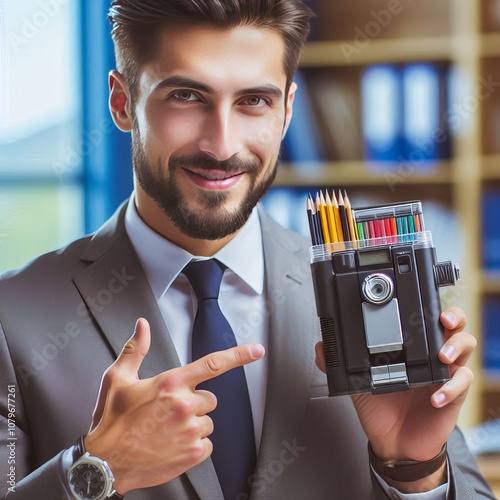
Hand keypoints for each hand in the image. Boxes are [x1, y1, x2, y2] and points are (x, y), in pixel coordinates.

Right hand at [84, 318, 264, 494]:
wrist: (105, 462)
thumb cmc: (112, 420)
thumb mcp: (118, 378)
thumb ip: (136, 349)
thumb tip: (143, 326)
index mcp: (171, 383)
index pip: (213, 364)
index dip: (239, 356)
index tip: (257, 351)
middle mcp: (185, 405)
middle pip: (209, 399)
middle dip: (194, 403)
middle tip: (169, 411)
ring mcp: (190, 431)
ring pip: (208, 421)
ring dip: (193, 424)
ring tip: (167, 429)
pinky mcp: (192, 453)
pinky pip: (206, 444)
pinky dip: (194, 445)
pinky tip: (172, 444)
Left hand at [315, 306, 474, 463]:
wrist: (392, 439)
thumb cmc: (380, 406)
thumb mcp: (357, 381)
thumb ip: (338, 363)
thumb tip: (321, 347)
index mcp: (411, 348)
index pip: (425, 319)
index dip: (428, 307)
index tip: (418, 301)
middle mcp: (430, 356)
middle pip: (454, 326)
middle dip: (452, 318)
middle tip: (442, 321)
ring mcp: (444, 374)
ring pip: (465, 348)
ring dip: (456, 347)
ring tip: (442, 356)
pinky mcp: (452, 396)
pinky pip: (461, 384)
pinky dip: (451, 387)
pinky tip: (434, 395)